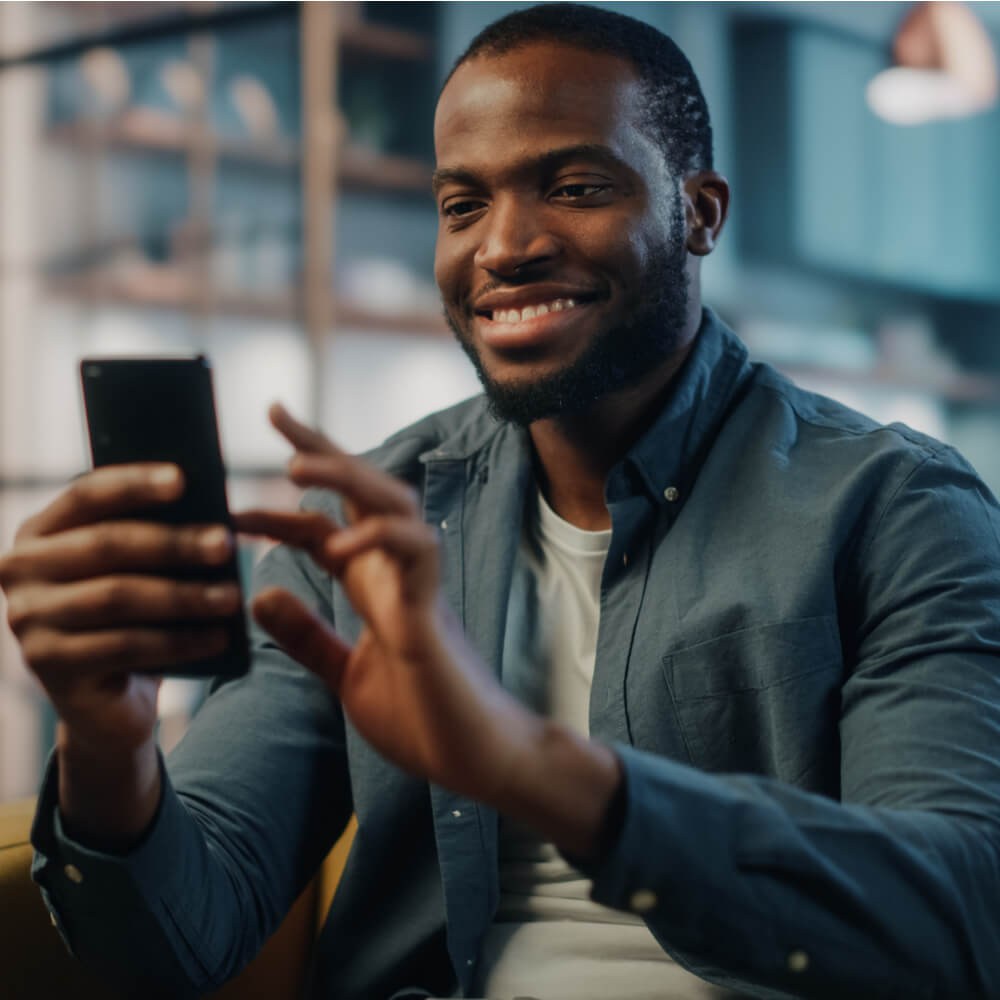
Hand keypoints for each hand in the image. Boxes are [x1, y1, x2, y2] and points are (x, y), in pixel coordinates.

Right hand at [0, 464, 238, 758]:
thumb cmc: (133, 618)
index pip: (86, 495)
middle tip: (226, 544)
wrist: (108, 701)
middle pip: (106, 546)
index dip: (134, 484)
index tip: (182, 479)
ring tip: (231, 596)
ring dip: (182, 596)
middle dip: (174, 543)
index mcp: (39, 532)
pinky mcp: (47, 665)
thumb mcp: (138, 572)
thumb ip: (154, 538)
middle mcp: (19, 570)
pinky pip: (123, 646)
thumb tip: (212, 517)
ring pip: (117, 597)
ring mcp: (27, 620)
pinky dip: (177, 641)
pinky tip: (217, 637)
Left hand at [236, 404, 537, 802]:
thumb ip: (307, 637)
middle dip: (322, 449)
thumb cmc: (423, 717)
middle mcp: (394, 573)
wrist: (475, 759)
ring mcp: (418, 586)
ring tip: (297, 466)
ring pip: (392, 504)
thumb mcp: (345, 674)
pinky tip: (342, 541)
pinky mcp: (434, 611)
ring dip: (348, 478)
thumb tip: (259, 592)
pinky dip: (382, 536)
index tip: (239, 487)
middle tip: (275, 412)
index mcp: (372, 586)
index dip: (288, 500)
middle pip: (363, 491)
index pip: (328, 523)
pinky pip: (417, 552)